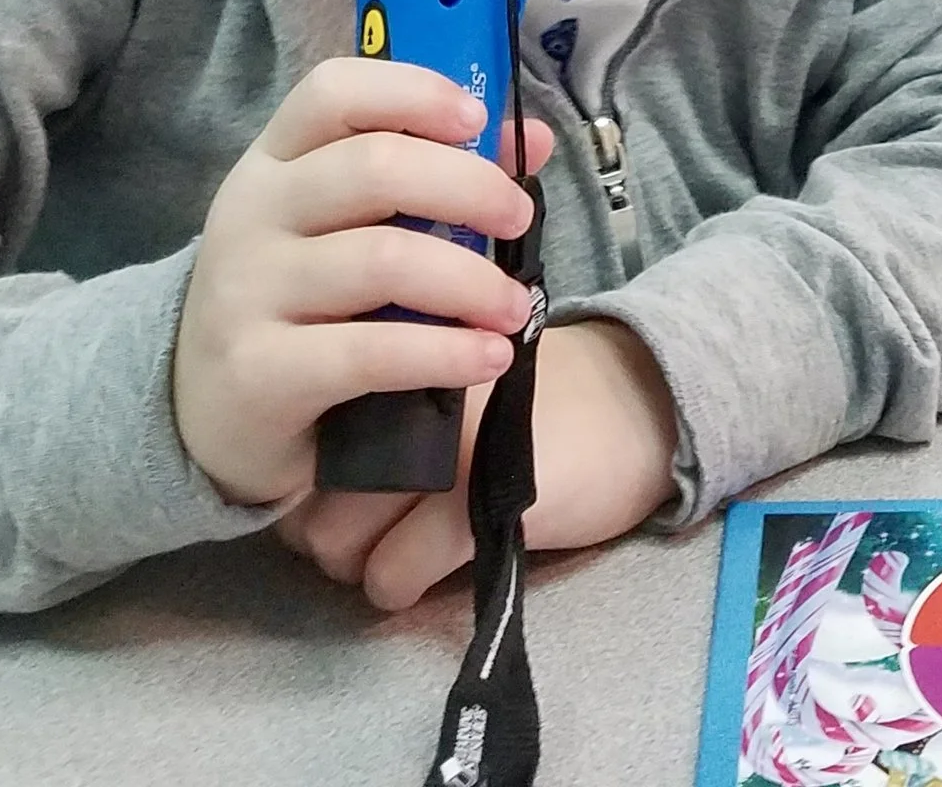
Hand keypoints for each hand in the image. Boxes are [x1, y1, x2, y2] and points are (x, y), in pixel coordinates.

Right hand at [170, 56, 554, 508]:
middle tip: (519, 219)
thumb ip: (433, 179)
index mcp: (274, 162)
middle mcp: (252, 212)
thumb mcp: (348, 231)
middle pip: (374, 167)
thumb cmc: (300, 306)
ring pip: (383, 259)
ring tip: (515, 306)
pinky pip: (370, 352)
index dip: (412, 92)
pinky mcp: (258, 371)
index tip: (475, 118)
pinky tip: (489, 357)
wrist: (207, 414)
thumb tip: (532, 138)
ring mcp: (247, 290)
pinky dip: (445, 352)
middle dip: (469, 187)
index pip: (333, 92)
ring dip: (471, 281)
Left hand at [274, 317, 679, 610]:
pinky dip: (398, 586)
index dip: (306, 479)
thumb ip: (388, 406)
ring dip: (357, 564)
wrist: (638, 406)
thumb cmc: (540, 397)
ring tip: (394, 555)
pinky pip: (393, 571)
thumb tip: (305, 478)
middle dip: (323, 532)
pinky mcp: (473, 506)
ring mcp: (436, 452)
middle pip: (309, 493)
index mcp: (395, 355)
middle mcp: (403, 396)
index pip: (304, 432)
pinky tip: (427, 572)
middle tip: (363, 537)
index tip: (334, 494)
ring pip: (337, 541)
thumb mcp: (454, 380)